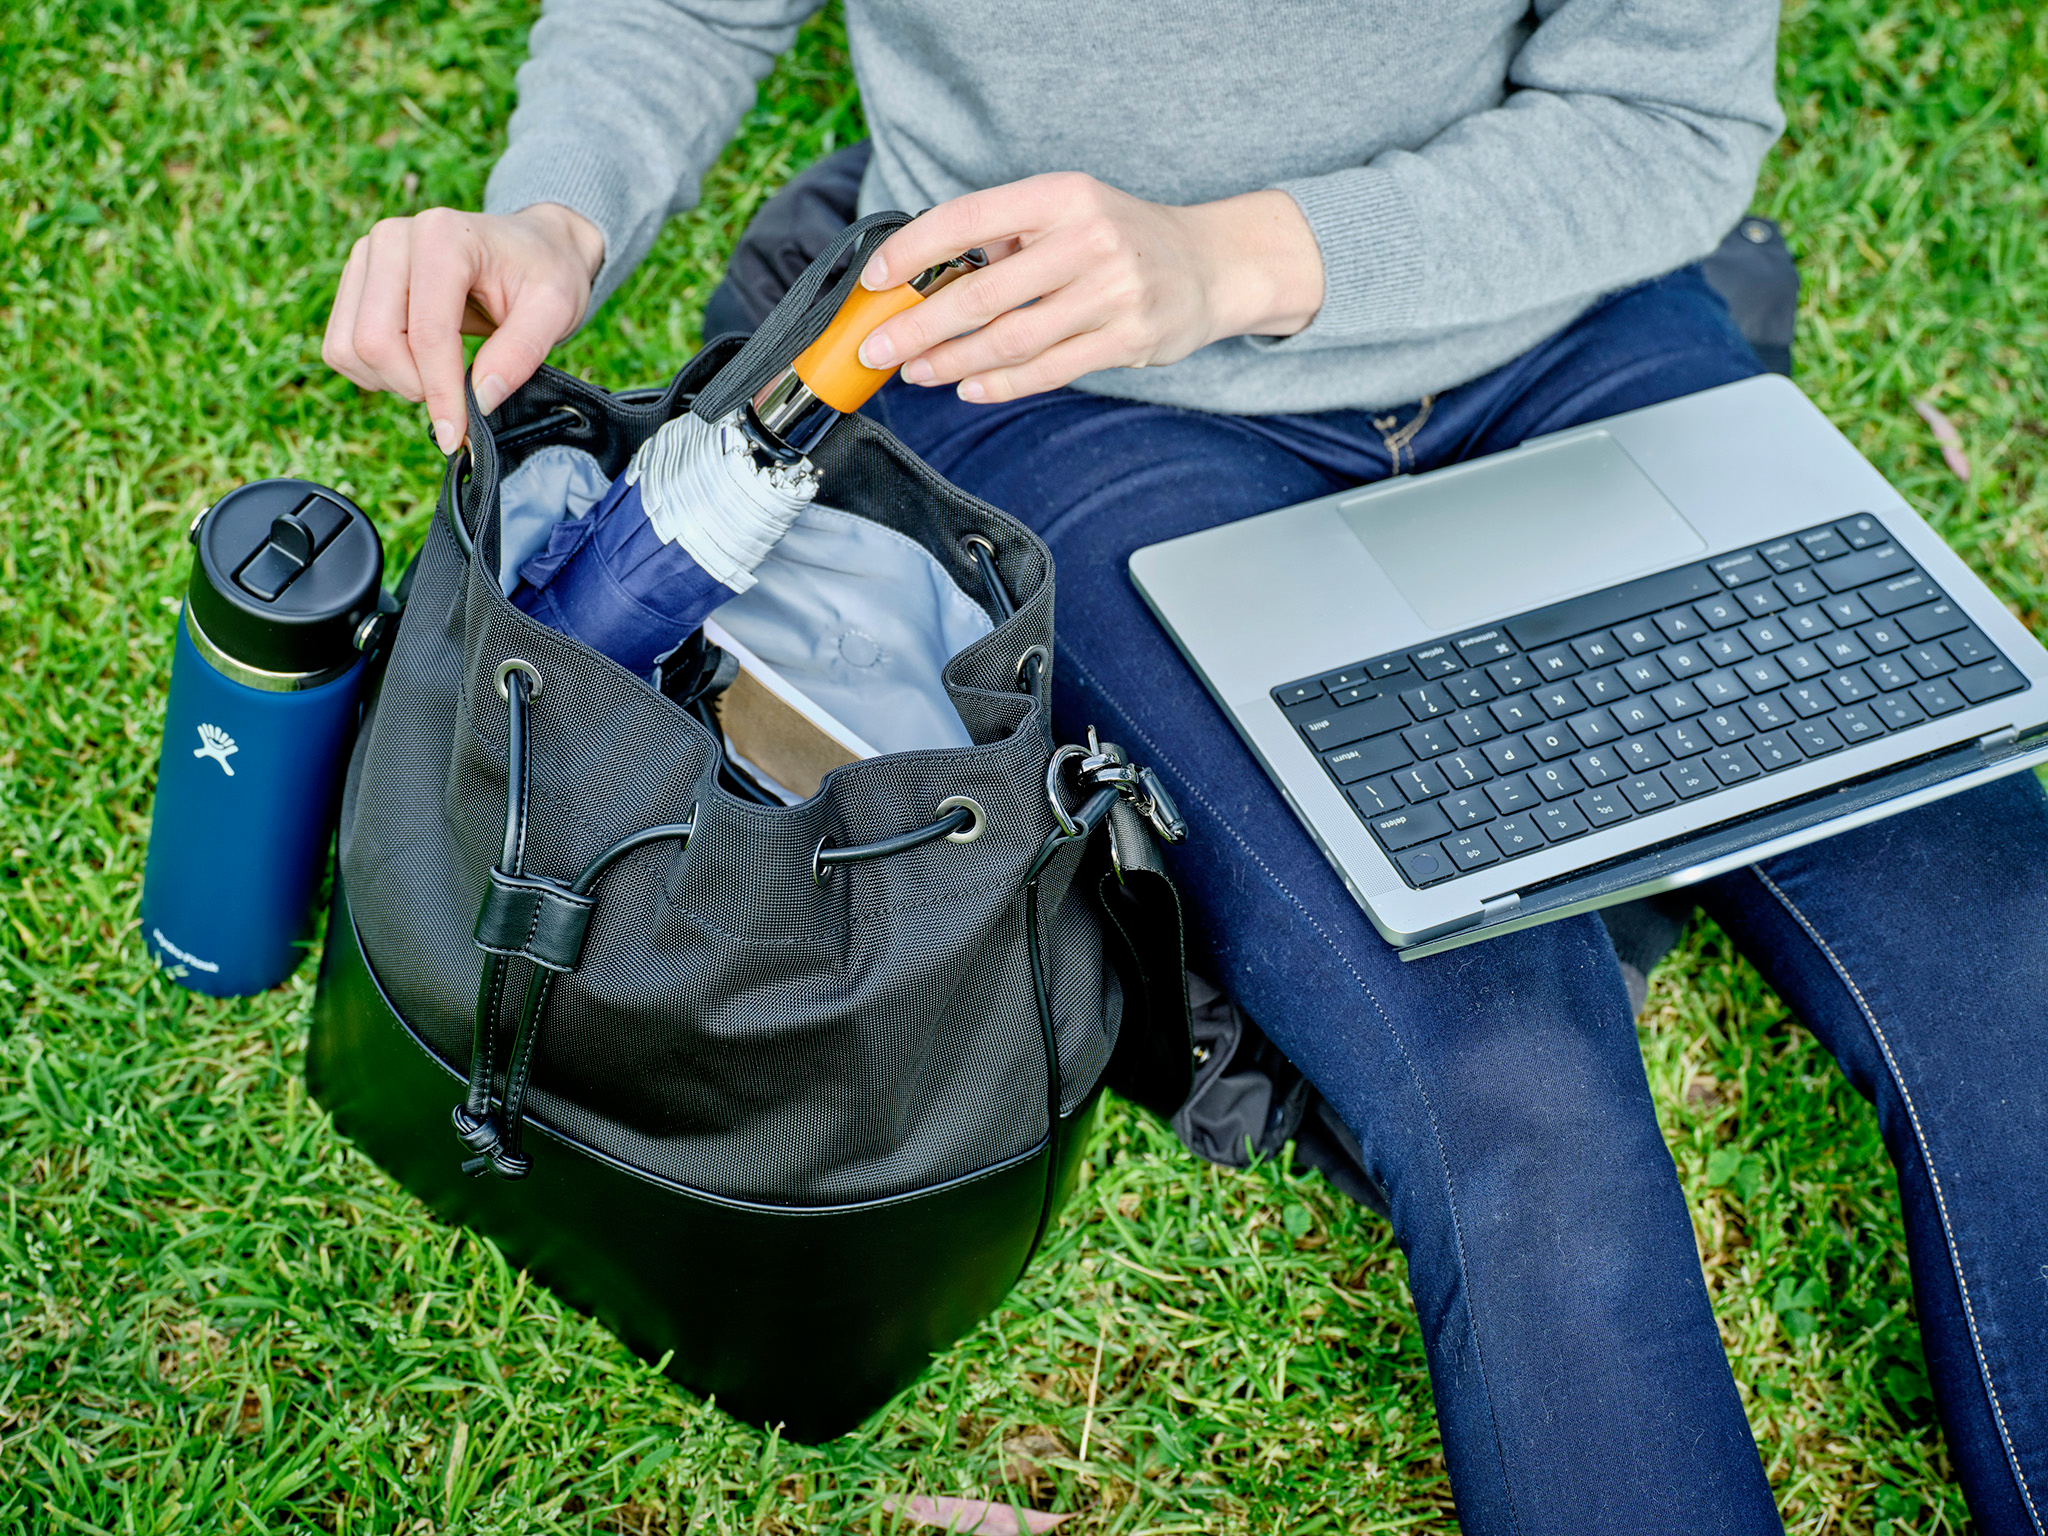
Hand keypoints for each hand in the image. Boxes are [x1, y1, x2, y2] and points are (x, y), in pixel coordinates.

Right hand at [321, 203, 605, 452]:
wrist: (532, 246)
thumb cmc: (546, 274)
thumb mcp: (556, 310)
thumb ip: (521, 353)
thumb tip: (480, 401)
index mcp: (442, 237)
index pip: (427, 333)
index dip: (441, 394)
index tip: (458, 435)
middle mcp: (392, 238)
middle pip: (375, 341)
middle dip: (415, 386)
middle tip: (458, 394)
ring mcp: (366, 255)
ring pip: (349, 347)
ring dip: (392, 381)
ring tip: (440, 375)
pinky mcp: (355, 279)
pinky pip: (340, 346)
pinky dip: (375, 372)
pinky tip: (416, 365)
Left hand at [852, 173, 1323, 403]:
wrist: (1212, 264)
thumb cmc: (1121, 238)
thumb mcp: (1067, 212)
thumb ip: (1006, 239)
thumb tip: (923, 277)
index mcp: (1061, 195)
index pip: (968, 219)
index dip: (913, 250)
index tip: (875, 278)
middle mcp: (1088, 238)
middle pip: (983, 293)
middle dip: (919, 325)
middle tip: (877, 347)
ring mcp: (1113, 291)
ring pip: (1012, 339)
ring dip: (954, 361)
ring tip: (917, 371)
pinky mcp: (1130, 338)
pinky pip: (1050, 369)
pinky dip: (1001, 383)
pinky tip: (967, 387)